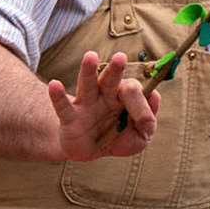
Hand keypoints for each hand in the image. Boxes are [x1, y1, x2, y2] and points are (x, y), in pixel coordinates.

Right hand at [47, 51, 161, 160]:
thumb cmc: (115, 138)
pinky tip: (55, 84)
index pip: (133, 91)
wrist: (89, 151)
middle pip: (110, 79)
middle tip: (121, 57)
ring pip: (88, 85)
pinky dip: (58, 96)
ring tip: (90, 57)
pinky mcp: (69, 118)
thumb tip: (154, 96)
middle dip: (115, 69)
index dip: (140, 104)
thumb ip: (149, 121)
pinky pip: (63, 106)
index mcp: (122, 97)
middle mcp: (104, 96)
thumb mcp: (139, 137)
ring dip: (88, 71)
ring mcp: (86, 105)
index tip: (144, 121)